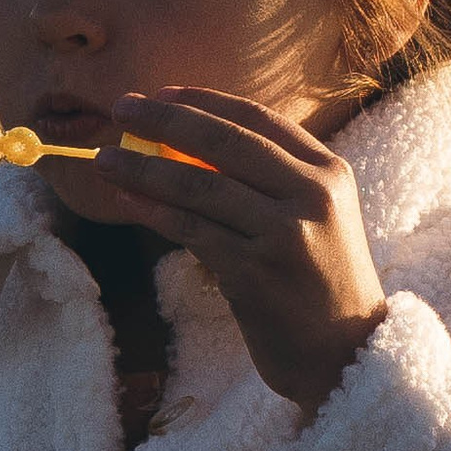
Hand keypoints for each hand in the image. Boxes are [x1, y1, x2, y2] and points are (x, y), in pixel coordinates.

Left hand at [76, 89, 388, 411]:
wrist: (346, 356)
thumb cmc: (318, 286)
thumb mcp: (312, 219)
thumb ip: (268, 181)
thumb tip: (187, 146)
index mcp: (329, 172)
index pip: (258, 118)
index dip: (203, 101)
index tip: (160, 94)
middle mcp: (312, 195)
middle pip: (225, 142)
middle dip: (164, 120)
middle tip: (120, 109)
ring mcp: (285, 234)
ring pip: (199, 185)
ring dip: (143, 168)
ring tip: (104, 159)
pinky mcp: (256, 272)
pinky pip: (192, 230)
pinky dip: (154, 212)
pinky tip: (127, 202)